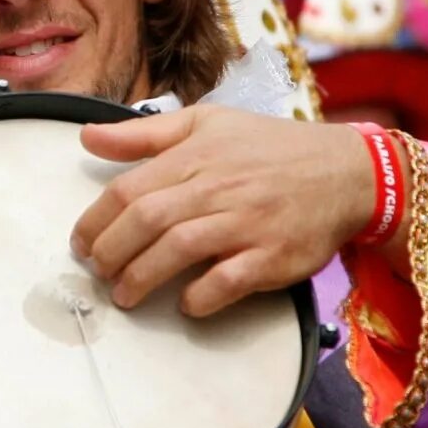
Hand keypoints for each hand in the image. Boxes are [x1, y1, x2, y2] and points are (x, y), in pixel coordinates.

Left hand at [71, 107, 376, 316]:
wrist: (346, 172)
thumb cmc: (271, 149)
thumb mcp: (207, 124)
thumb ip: (144, 135)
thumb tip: (88, 136)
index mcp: (196, 155)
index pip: (128, 189)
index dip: (95, 221)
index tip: (81, 242)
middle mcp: (217, 187)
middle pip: (146, 221)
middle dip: (111, 252)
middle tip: (98, 271)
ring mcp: (246, 222)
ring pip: (178, 250)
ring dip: (141, 278)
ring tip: (124, 294)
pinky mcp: (272, 256)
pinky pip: (226, 282)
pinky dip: (199, 297)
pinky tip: (185, 303)